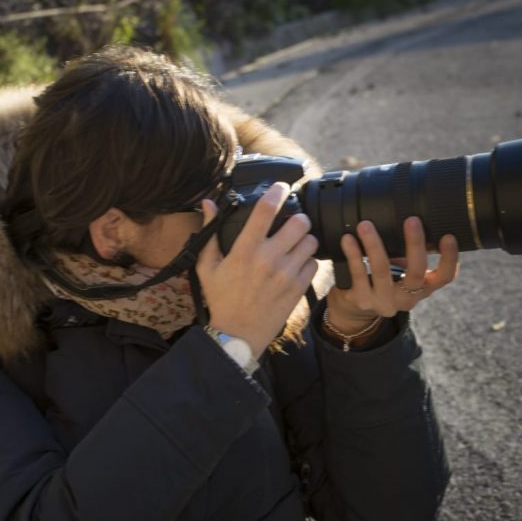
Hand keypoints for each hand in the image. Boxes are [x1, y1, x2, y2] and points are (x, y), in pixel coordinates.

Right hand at [195, 183, 318, 358]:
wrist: (238, 334)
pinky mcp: (298, 288)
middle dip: (298, 218)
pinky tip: (297, 264)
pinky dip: (308, 261)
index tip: (281, 187)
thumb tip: (208, 204)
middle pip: (300, 222)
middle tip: (292, 223)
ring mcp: (286, 274)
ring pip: (311, 241)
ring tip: (295, 245)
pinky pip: (314, 264)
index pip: (266, 210)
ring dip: (305, 239)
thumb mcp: (207, 266)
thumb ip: (210, 232)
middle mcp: (268, 259)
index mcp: (245, 250)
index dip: (277, 192)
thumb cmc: (221, 299)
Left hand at [326, 216, 459, 332]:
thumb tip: (411, 214)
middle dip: (415, 244)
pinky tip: (348, 239)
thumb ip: (410, 253)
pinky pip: (357, 274)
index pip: (445, 277)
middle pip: (416, 273)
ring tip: (366, 225)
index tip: (449, 236)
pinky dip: (353, 254)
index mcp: (423, 289)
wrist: (355, 310)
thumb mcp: (403, 271)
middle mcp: (407, 299)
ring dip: (374, 245)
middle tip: (412, 220)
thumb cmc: (385, 280)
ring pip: (382, 271)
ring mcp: (383, 301)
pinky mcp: (361, 301)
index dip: (450, 259)